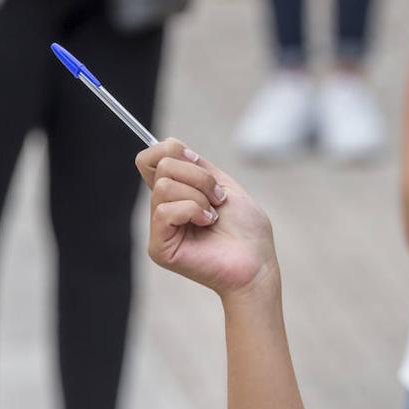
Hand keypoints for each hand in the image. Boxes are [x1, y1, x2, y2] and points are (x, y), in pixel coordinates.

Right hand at [137, 139, 277, 299]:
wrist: (257, 262)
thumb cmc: (247, 229)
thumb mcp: (224, 186)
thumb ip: (197, 167)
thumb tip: (170, 145)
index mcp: (176, 194)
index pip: (150, 159)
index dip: (170, 150)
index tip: (197, 160)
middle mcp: (163, 209)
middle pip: (161, 166)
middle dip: (199, 176)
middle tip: (218, 198)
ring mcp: (159, 229)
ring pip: (164, 187)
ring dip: (200, 195)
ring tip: (214, 215)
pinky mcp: (159, 247)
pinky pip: (166, 211)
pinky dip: (194, 210)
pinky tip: (208, 223)